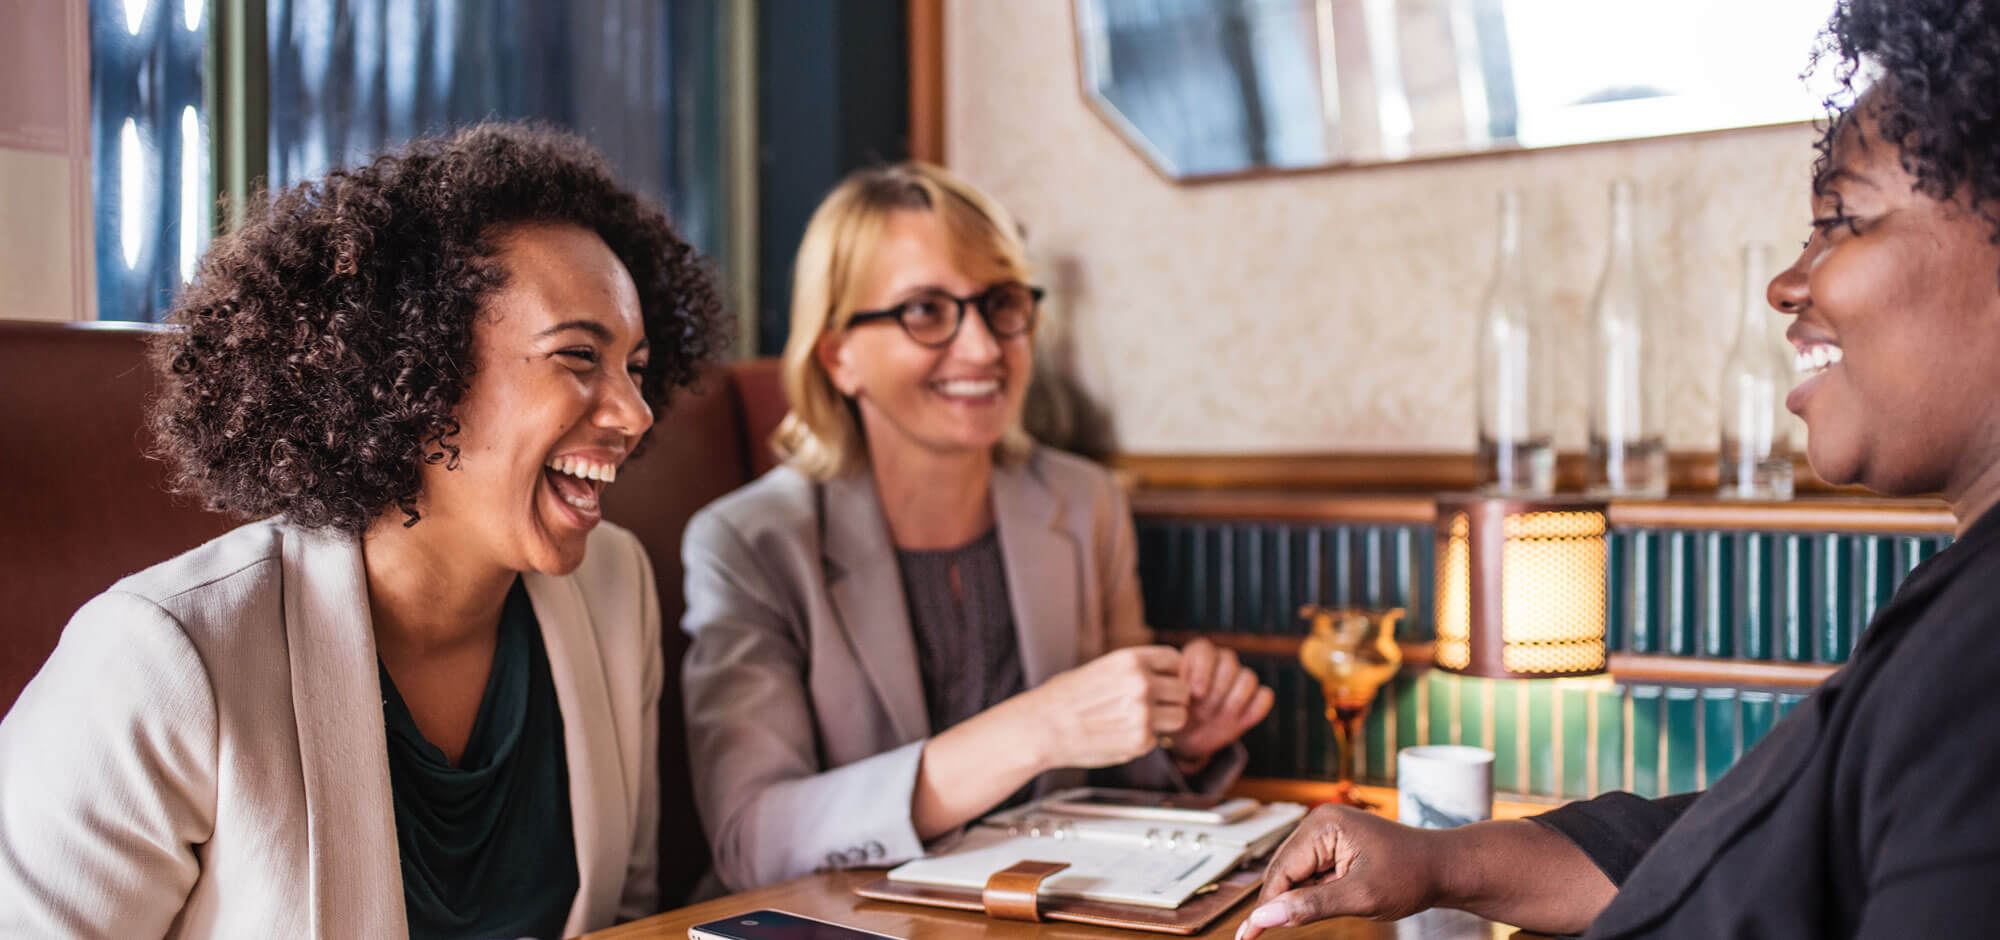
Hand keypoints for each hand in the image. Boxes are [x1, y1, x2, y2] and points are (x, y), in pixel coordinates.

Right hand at [1020, 646, 1187, 769]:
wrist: (1043, 727)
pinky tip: (1120, 735)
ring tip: (1139, 722)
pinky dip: (1145, 740)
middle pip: (1182, 691)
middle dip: (1171, 700)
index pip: (1174, 660)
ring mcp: (1143, 714)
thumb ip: (1135, 671)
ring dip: (1165, 722)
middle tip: (1152, 707)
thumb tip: (1166, 676)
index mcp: (1131, 660)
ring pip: (1180, 717)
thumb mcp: (1103, 667)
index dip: (1170, 672)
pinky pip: (1158, 740)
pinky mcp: (1140, 741)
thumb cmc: (1065, 697)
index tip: (1162, 681)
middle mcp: (1142, 684)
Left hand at [1168, 638, 1274, 771]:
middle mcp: (1221, 661)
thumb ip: (1173, 688)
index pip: (1205, 650)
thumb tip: (1184, 688)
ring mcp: (1239, 680)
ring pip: (1248, 678)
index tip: (1195, 693)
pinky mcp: (1254, 700)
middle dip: (1216, 691)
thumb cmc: (1173, 712)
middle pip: (1229, 664)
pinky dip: (1254, 708)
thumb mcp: (1166, 700)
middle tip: (1202, 711)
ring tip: (1216, 717)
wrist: (1186, 736)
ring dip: (1233, 701)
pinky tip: (1237, 720)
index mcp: (1197, 654)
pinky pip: (1264, 696)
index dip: (1202, 671)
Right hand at [1236, 805, 1442, 938]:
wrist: (1445, 868)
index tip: (1247, 935)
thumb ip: (1312, 906)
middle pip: (1283, 870)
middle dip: (1277, 904)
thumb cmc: (1412, 876)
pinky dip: (1312, 895)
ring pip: (1295, 875)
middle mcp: (1320, 822)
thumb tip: (1267, 915)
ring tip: (1319, 914)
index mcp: (1324, 825)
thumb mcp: (1361, 897)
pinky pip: (1311, 874)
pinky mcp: (1335, 846)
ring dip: (1298, 900)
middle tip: (1255, 937)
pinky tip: (1326, 905)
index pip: (1282, 870)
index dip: (1265, 905)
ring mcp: (1327, 833)